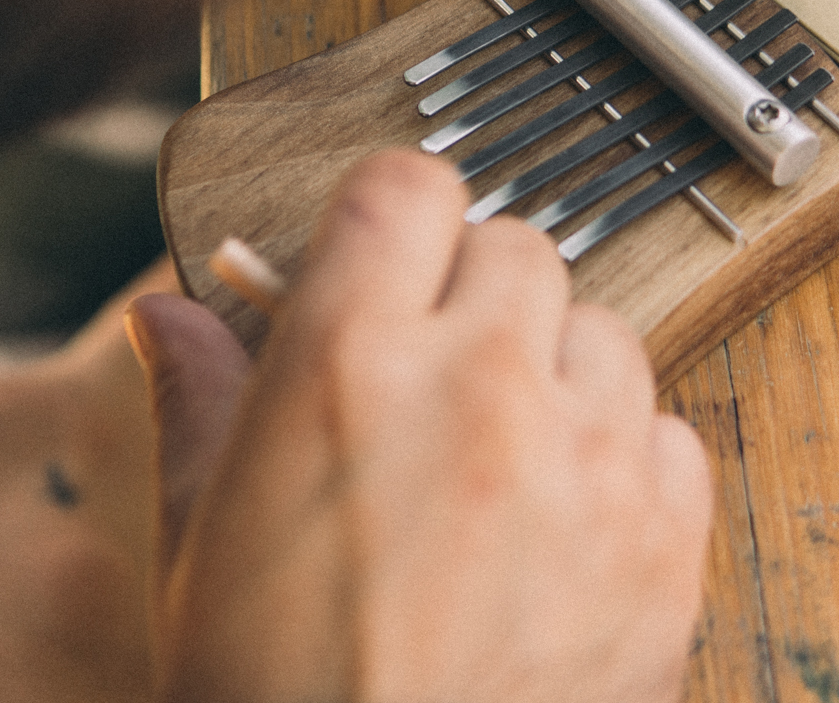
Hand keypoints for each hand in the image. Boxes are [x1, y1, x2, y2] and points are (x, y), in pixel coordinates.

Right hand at [125, 150, 711, 702]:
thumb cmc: (268, 695)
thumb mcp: (203, 539)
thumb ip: (198, 397)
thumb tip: (169, 311)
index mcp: (343, 365)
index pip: (405, 187)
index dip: (393, 216)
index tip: (388, 254)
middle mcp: (476, 386)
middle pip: (515, 246)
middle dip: (472, 296)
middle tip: (435, 376)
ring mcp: (584, 461)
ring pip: (604, 331)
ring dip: (556, 373)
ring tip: (501, 461)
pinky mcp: (665, 543)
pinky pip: (669, 432)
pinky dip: (625, 462)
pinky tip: (563, 529)